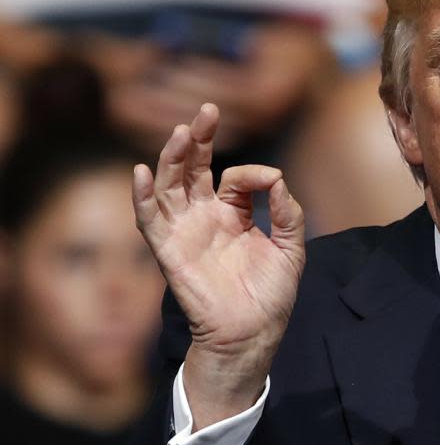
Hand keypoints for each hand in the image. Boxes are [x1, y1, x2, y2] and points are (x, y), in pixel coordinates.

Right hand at [132, 103, 305, 429]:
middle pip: (192, 169)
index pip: (234, 177)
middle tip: (208, 111)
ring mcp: (185, 232)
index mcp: (232, 215)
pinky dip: (142, 196)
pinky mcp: (169, 251)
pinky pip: (150, 220)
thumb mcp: (291, 246)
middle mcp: (204, 218)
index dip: (253, 173)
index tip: (272, 181)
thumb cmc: (271, 294)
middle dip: (198, 139)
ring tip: (182, 133)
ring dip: (172, 158)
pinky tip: (142, 171)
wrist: (253, 334)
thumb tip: (277, 177)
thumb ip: (287, 211)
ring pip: (169, 185)